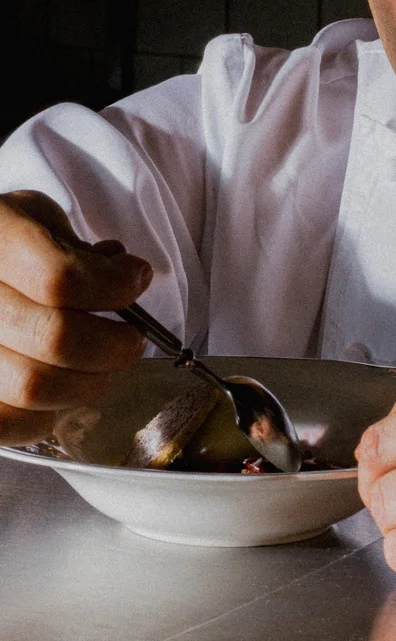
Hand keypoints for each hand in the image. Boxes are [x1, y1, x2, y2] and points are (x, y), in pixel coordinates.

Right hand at [0, 191, 150, 444]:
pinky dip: (47, 415)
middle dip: (115, 344)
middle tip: (131, 338)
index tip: (136, 279)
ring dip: (88, 381)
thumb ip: (79, 247)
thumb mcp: (39, 219)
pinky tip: (61, 387)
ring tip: (100, 366)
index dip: (114, 286)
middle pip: (55, 338)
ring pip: (34, 387)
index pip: (60, 278)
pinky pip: (9, 421)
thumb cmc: (6, 241)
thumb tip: (123, 273)